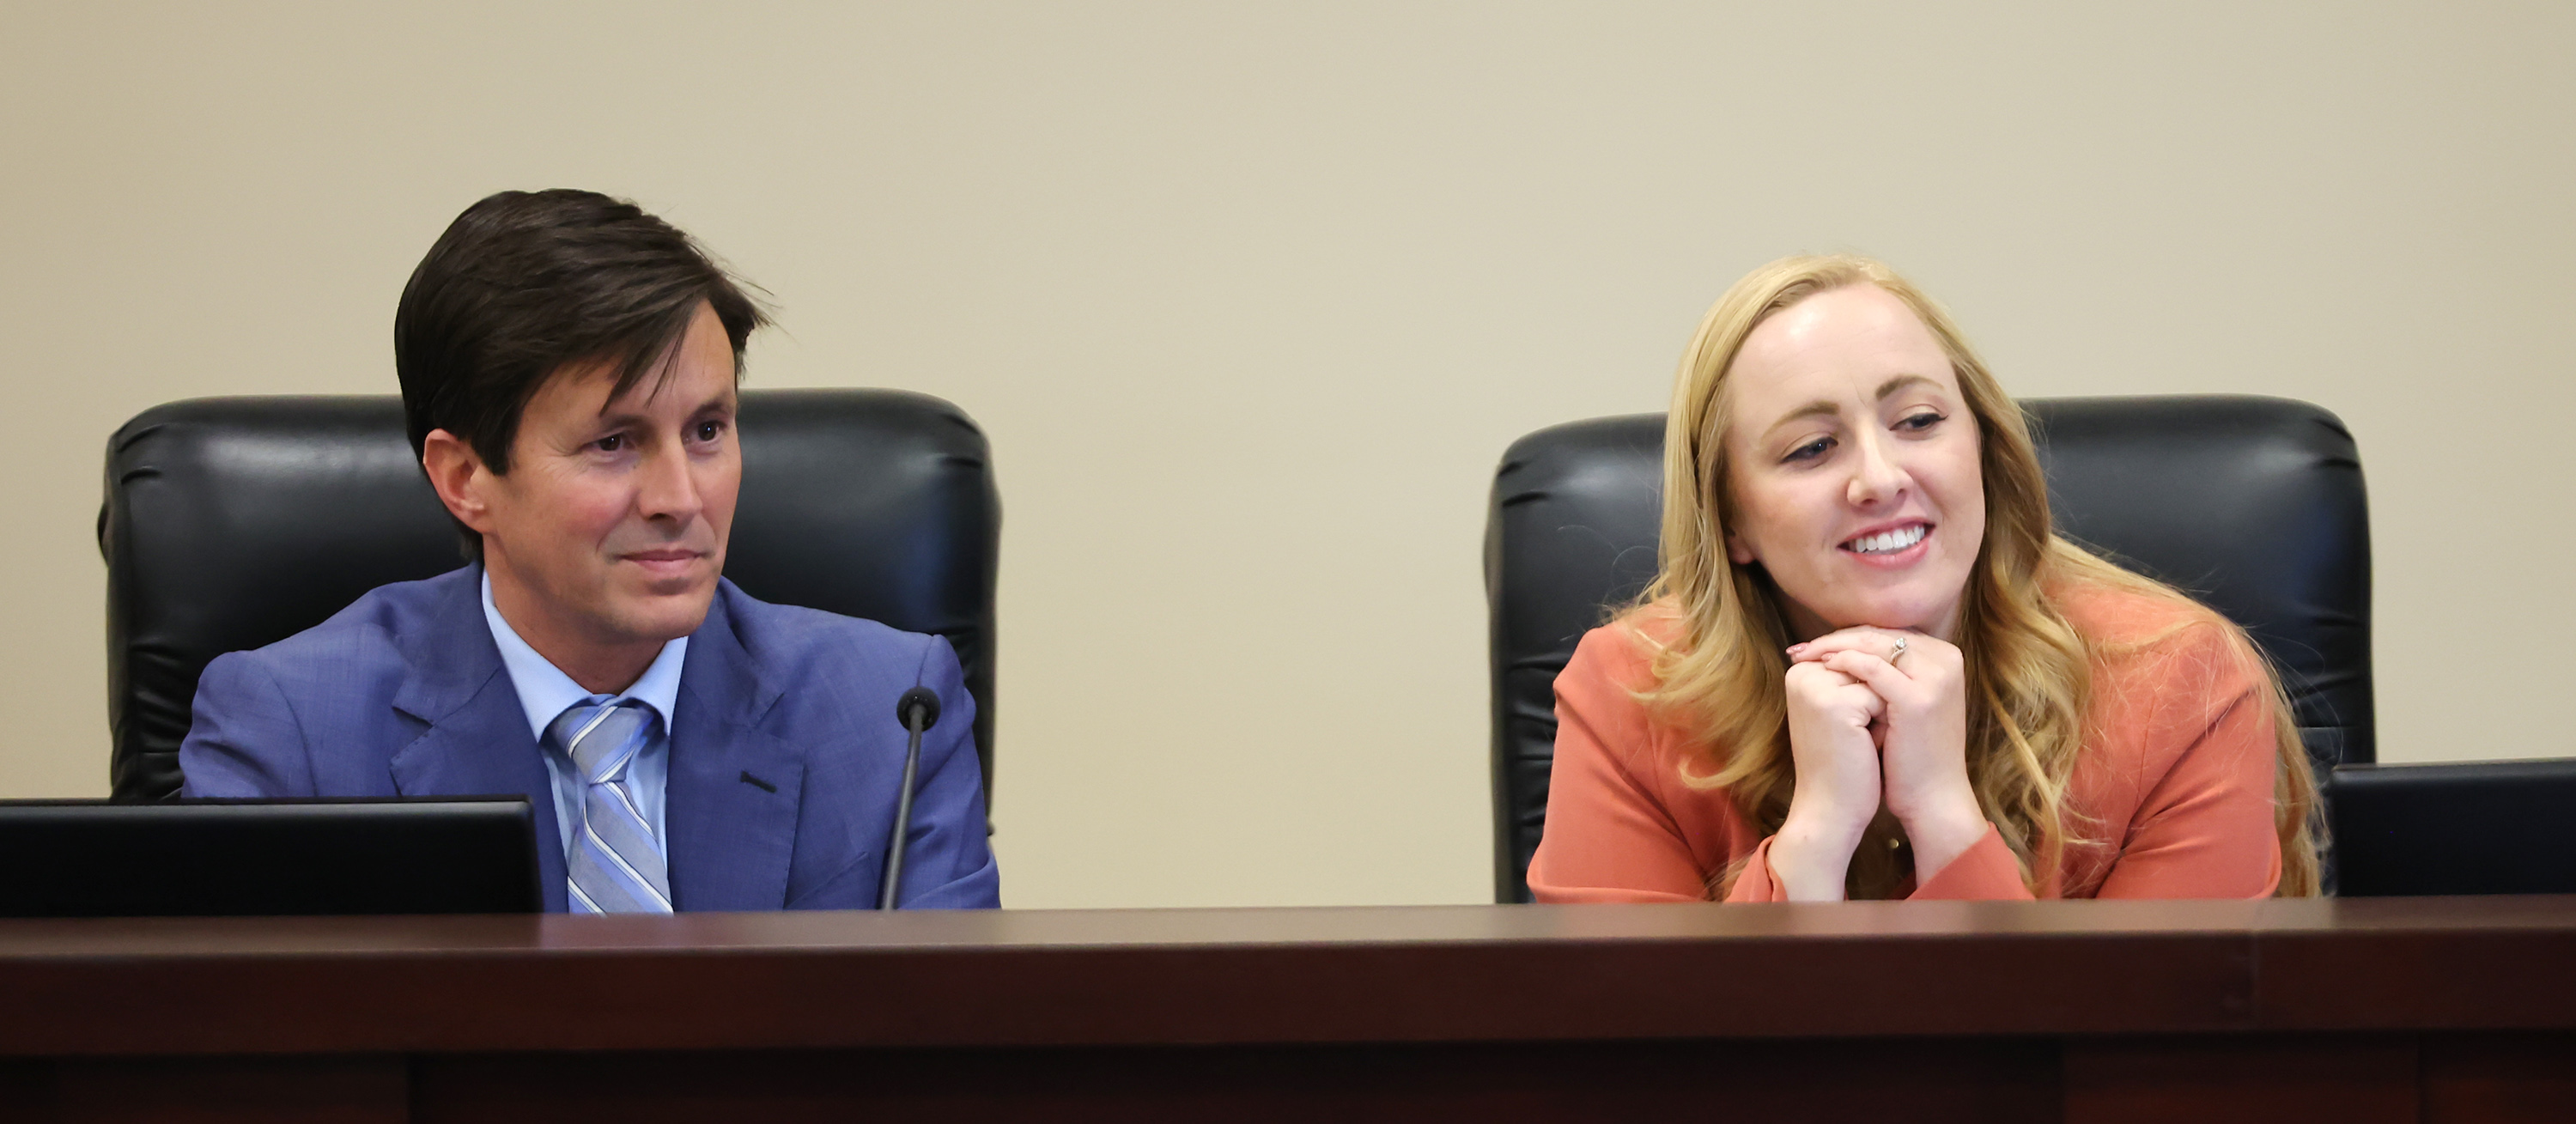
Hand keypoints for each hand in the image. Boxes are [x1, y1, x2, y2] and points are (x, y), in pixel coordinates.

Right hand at [1768, 655, 1886, 899]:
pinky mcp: (1835, 705)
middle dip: (1877, 700)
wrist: (1830, 810)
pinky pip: (1882, 698)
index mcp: (1802, 671)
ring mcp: (1816, 687)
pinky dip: (1884, 724)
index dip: (1871, 691)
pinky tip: (1865, 748)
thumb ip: (1854, 677)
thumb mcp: (1844, 711)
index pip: (1860, 657)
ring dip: (1883, 710)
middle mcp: (1803, 673)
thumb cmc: (1843, 763)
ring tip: (1859, 741)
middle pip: (1870, 665)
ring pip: (1879, 679)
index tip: (1850, 726)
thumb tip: (1893, 646)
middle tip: (1856, 736)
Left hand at [1790, 628, 1986, 881]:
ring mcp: (1936, 677)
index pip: (1885, 633)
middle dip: (1834, 638)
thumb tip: (1840, 648)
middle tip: (1799, 647)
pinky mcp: (1919, 698)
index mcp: (1944, 656)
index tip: (1812, 644)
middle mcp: (1947, 659)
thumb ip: (1885, 672)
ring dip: (1833, 647)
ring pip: (1874, 645)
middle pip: (1879, 634)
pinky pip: (1873, 669)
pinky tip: (1822, 669)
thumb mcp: (1902, 703)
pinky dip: (1844, 664)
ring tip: (1802, 656)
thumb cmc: (1911, 752)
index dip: (1846, 636)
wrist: (1932, 797)